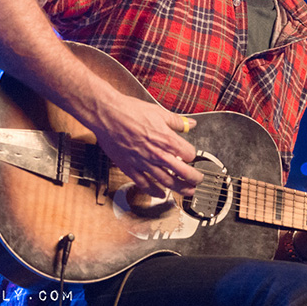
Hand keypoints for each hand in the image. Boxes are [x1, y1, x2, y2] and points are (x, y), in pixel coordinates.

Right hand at [88, 93, 203, 197]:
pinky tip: (161, 194)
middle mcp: (158, 155)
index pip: (189, 154)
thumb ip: (177, 122)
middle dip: (193, 178)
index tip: (191, 155)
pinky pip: (145, 185)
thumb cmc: (130, 111)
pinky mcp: (130, 168)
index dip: (192, 155)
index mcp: (167, 140)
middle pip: (182, 172)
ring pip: (166, 182)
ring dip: (179, 188)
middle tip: (198, 181)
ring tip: (187, 191)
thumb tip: (190, 123)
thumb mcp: (159, 112)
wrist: (108, 115)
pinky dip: (155, 192)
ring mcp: (144, 163)